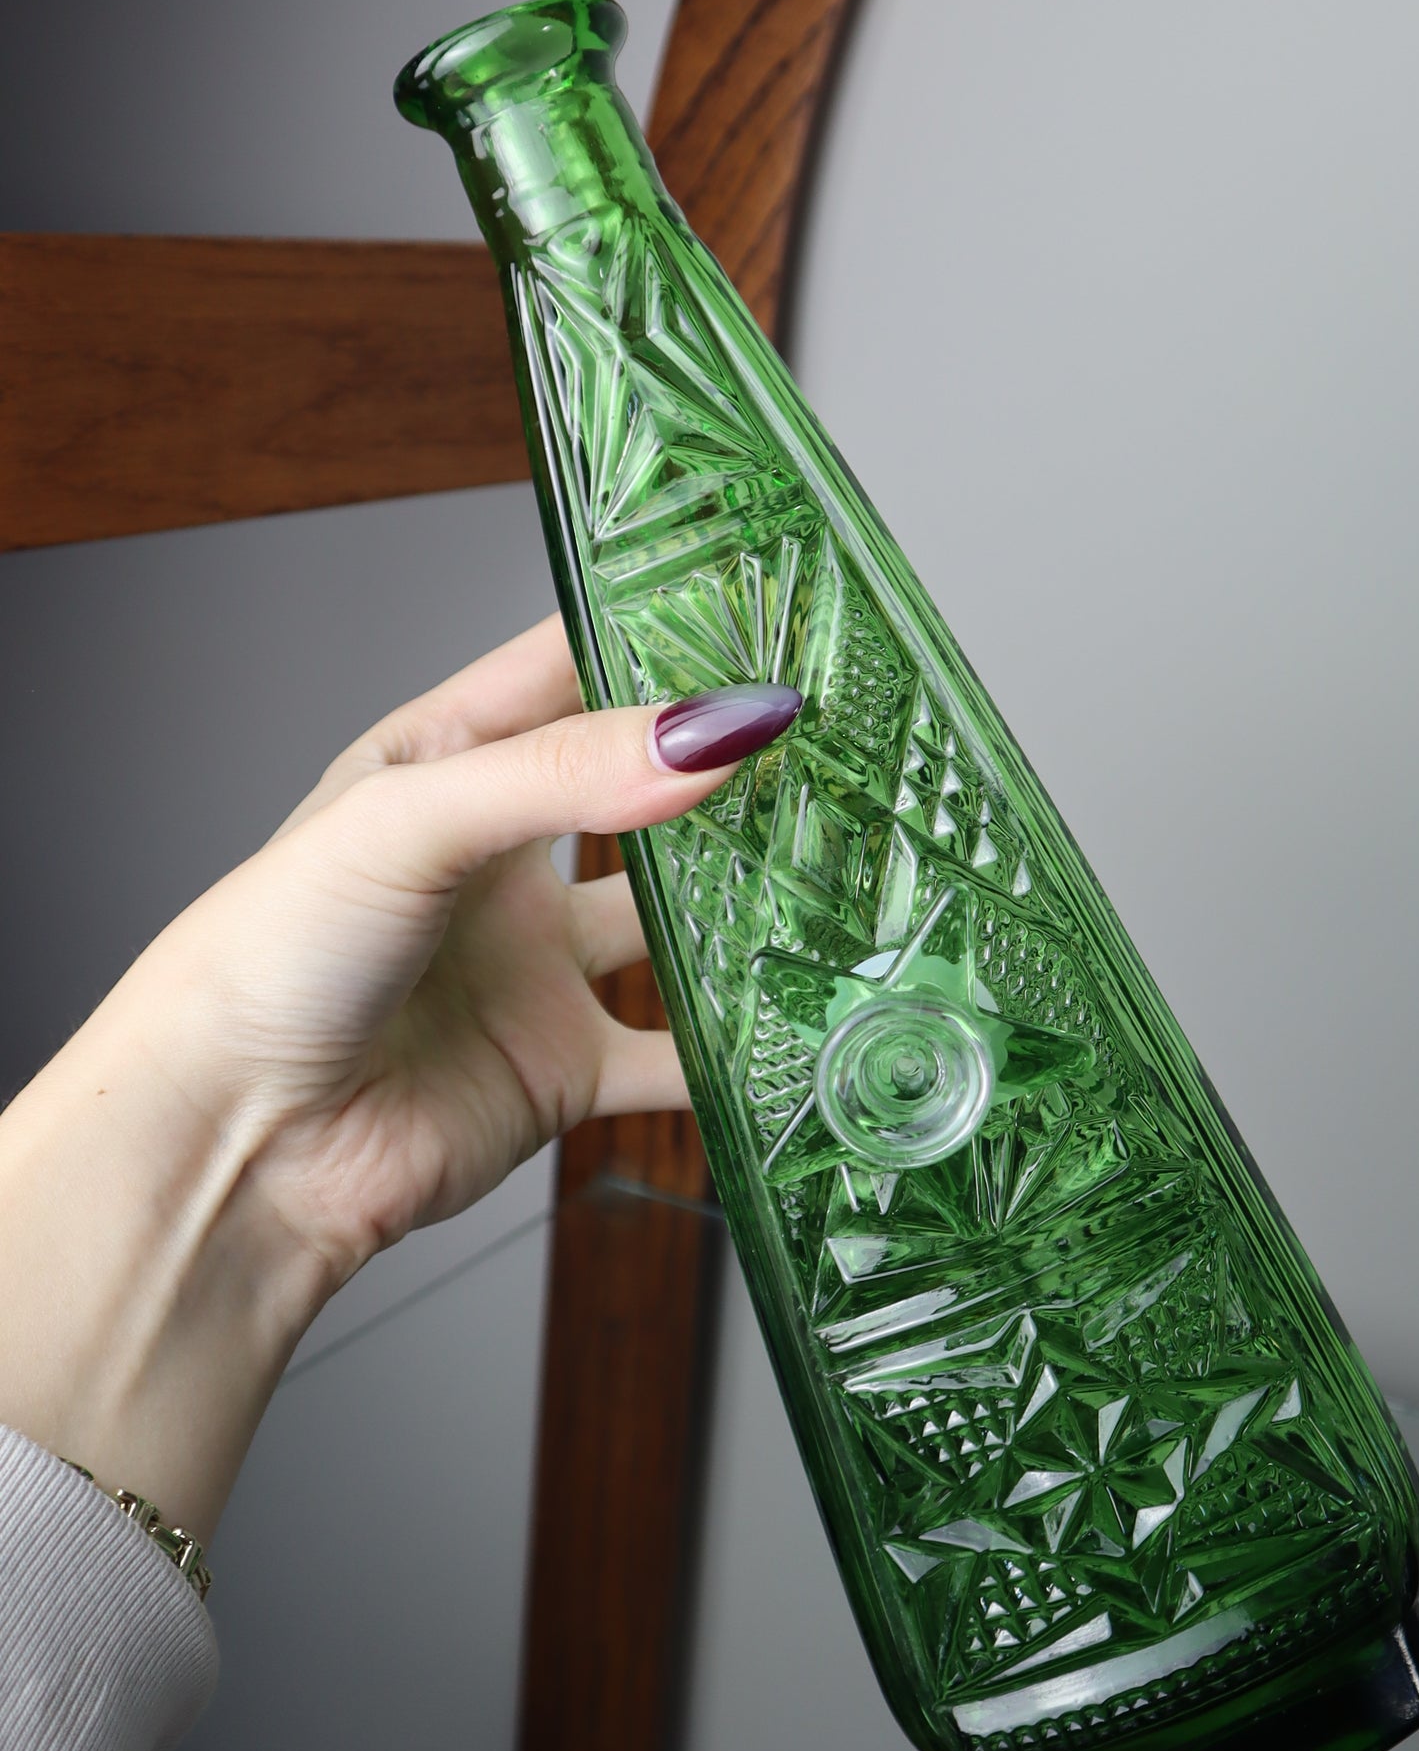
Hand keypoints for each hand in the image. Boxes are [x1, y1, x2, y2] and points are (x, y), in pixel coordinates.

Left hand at [0, 619, 798, 1540]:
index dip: (665, 629)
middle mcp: (497, 858)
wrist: (233, 1148)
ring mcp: (534, 966)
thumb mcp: (410, 821)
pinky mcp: (561, 1068)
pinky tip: (810, 1027)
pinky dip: (745, 1052)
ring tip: (852, 866)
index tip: (771, 602)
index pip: (573, 663)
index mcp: (444, 762)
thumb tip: (719, 724)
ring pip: (678, 922)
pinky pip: (677, 1057)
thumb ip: (570, 773)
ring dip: (752, 904)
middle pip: (642, 790)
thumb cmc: (265, 959)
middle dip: (731, 764)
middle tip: (840, 732)